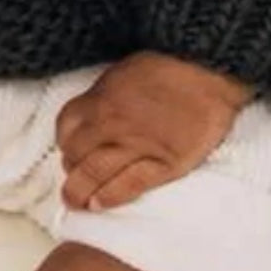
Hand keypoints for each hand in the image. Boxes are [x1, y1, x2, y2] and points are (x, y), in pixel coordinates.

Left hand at [54, 50, 255, 211]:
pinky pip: (130, 185)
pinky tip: (100, 204)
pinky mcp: (164, 164)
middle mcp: (113, 124)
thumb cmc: (166, 66)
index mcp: (100, 99)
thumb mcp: (121, 72)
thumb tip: (90, 117)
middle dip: (70, 170)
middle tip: (71, 180)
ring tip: (77, 201)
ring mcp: (138, 146)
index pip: (66, 127)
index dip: (64, 142)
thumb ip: (102, 96)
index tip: (68, 150)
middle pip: (76, 155)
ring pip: (96, 175)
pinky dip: (110, 197)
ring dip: (80, 191)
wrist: (207, 72)